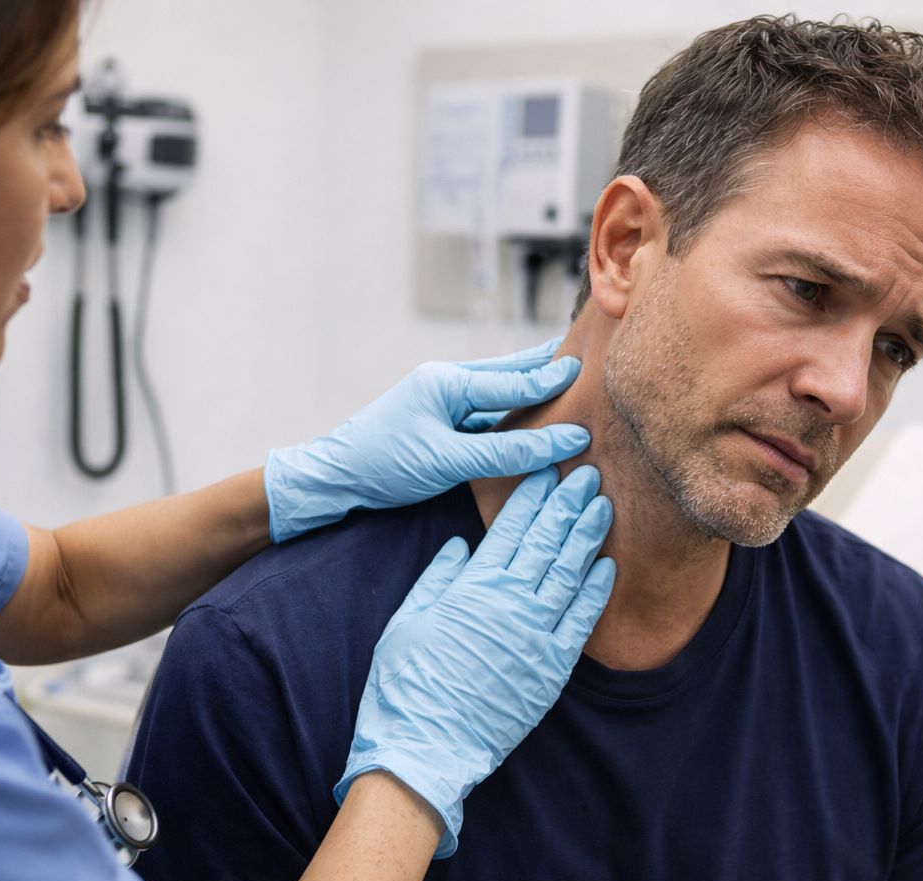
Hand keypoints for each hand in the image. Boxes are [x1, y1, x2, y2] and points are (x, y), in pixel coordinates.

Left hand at [265, 338, 585, 541]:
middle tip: (586, 358)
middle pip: (509, 374)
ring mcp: (442, 402)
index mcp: (447, 381)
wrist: (333, 478)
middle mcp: (447, 383)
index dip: (553, 382)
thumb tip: (563, 442)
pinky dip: (511, 417)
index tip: (590, 375)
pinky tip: (531, 420)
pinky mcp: (440, 424)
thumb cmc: (383, 464)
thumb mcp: (448, 460)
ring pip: (498, 395)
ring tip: (568, 383)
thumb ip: (506, 451)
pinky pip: (486, 416)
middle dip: (545, 369)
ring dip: (530, 392)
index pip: (513, 380)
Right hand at [335, 465, 615, 856]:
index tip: (548, 470)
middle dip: (568, 504)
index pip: (511, 528)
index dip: (532, 496)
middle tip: (588, 474)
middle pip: (547, 541)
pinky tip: (607, 564)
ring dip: (588, 536)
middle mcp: (510, 603)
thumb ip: (437, 578)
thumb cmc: (406, 685)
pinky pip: (582, 620)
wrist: (426, 746)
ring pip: (570, 572)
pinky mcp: (552, 668)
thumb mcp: (408, 621)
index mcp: (473, 587)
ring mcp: (536, 635)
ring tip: (603, 506)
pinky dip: (596, 590)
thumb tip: (461, 546)